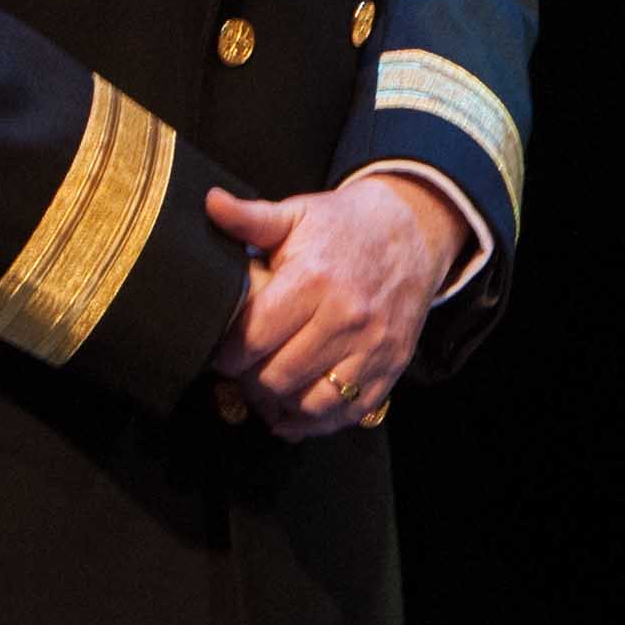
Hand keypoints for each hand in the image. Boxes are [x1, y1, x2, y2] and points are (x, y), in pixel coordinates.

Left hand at [203, 175, 461, 438]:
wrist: (414, 231)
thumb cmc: (345, 226)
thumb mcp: (298, 213)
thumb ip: (250, 217)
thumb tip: (210, 203)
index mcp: (315, 279)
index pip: (253, 339)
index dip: (227, 353)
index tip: (222, 349)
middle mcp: (346, 317)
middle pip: (276, 377)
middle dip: (249, 379)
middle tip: (243, 369)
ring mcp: (372, 346)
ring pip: (310, 403)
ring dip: (281, 404)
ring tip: (268, 387)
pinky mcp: (391, 366)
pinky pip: (347, 413)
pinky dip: (316, 422)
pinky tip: (296, 410)